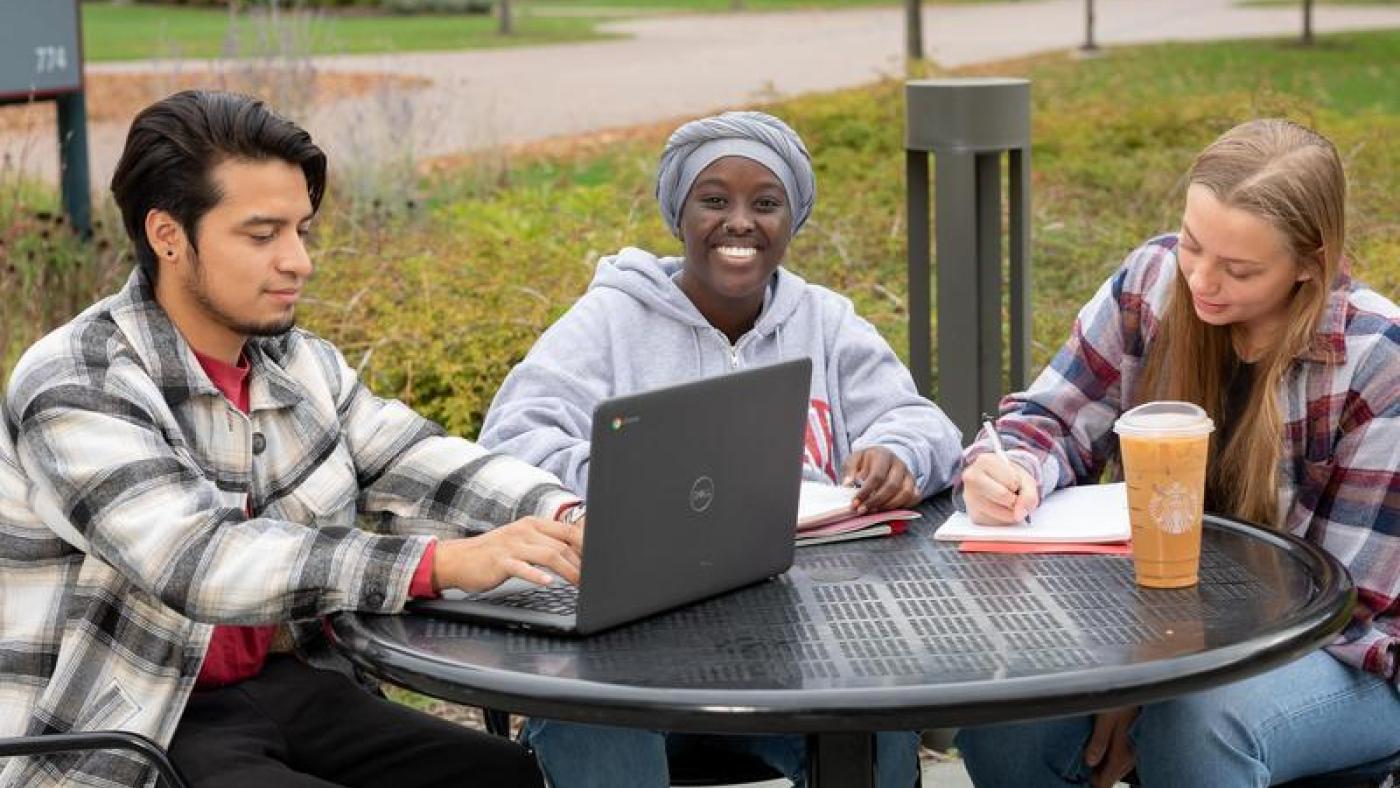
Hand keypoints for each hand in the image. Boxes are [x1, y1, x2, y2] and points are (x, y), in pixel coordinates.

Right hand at [432, 517, 583, 592]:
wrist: (459, 559)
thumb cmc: (494, 553)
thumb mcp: (521, 541)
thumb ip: (544, 544)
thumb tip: (573, 555)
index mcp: (532, 524)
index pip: (568, 531)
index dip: (586, 546)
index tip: (598, 562)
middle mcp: (524, 531)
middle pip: (562, 545)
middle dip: (581, 563)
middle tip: (592, 579)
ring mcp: (512, 546)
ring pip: (548, 555)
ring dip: (568, 571)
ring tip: (579, 584)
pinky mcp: (500, 561)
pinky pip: (522, 567)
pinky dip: (536, 575)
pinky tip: (548, 582)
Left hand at [842, 447, 918, 512]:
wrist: (883, 457)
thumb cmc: (866, 461)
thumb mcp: (855, 460)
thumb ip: (850, 470)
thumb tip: (847, 484)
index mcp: (883, 455)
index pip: (877, 476)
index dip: (865, 492)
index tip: (854, 503)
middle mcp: (899, 464)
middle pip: (892, 486)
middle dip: (876, 501)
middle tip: (862, 511)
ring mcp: (909, 475)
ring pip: (905, 494)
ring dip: (889, 506)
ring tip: (873, 511)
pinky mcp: (914, 485)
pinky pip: (914, 498)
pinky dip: (903, 506)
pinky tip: (889, 510)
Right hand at [961, 453, 1039, 523]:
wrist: (998, 483)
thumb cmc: (1011, 478)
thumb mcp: (1025, 479)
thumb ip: (1029, 494)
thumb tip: (1018, 515)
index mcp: (984, 461)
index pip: (1011, 481)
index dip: (1017, 483)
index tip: (1012, 479)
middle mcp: (971, 477)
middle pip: (1003, 495)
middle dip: (1014, 497)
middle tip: (1010, 492)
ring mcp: (969, 497)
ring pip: (1001, 511)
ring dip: (1011, 510)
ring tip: (1006, 500)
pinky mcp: (973, 514)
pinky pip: (997, 522)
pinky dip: (1004, 517)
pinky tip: (999, 508)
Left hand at [1085, 707, 1139, 787]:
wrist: (1137, 689)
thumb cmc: (1121, 701)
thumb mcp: (1105, 719)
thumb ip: (1098, 741)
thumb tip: (1090, 762)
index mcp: (1122, 755)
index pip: (1106, 782)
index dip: (1094, 783)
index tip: (1082, 781)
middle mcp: (1130, 757)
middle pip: (1111, 777)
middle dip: (1097, 776)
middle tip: (1082, 772)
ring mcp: (1133, 752)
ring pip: (1116, 768)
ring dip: (1104, 767)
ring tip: (1089, 762)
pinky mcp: (1133, 744)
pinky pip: (1121, 759)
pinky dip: (1110, 758)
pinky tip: (1102, 751)